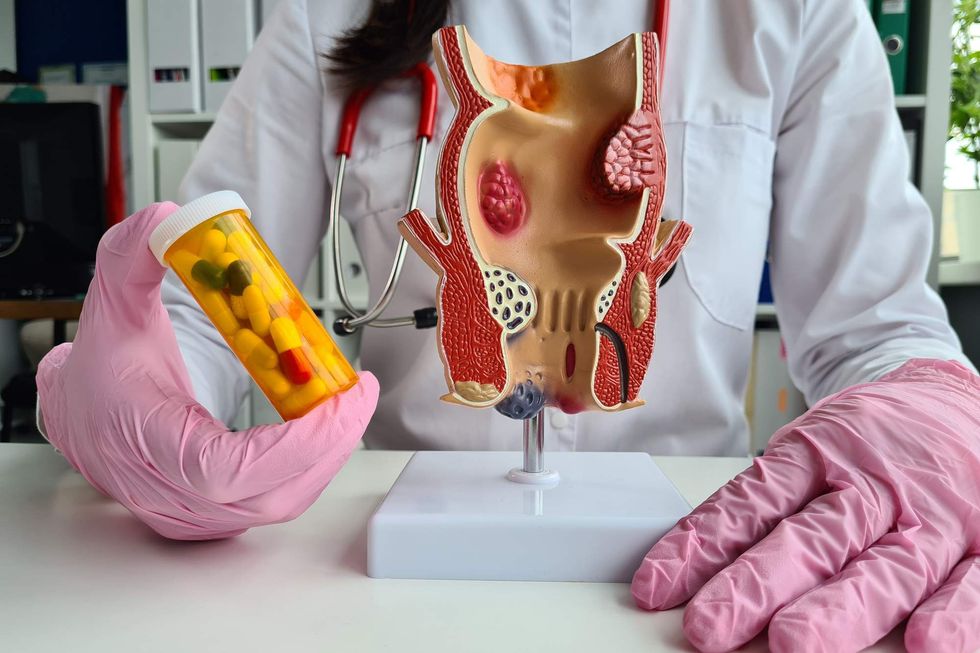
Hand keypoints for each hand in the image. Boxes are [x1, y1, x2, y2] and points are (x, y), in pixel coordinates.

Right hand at [35, 203, 378, 539]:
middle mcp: (167, 491)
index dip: (294, 445)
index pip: (224, 469)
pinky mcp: (212, 515)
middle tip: (360, 397)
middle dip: (329, 445)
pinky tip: (328, 430)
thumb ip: (134, 253)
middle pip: (268, 494)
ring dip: (327, 456)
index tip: (341, 403)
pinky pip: (275, 500)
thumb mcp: (112, 300)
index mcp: (143, 439)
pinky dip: (310, 467)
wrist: (82, 413)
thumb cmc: (101, 366)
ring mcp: (190, 512)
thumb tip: (168, 217)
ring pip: (280, 503)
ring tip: (350, 407)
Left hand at [632, 359, 979, 652]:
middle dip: (756, 586)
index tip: (656, 587)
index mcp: (815, 456)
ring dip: (836, 609)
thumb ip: (766, 502)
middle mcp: (868, 485)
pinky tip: (926, 645)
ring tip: (792, 642)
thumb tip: (695, 560)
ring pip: (882, 565)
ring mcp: (928, 513)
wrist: (951, 396)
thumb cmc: (871, 435)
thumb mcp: (811, 448)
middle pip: (809, 539)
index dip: (701, 545)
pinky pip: (972, 582)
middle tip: (711, 625)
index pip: (749, 503)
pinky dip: (954, 613)